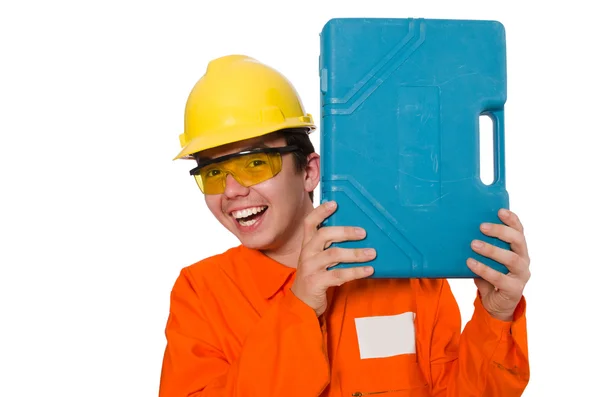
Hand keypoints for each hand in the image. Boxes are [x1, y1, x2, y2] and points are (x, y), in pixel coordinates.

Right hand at [291, 201, 375, 316]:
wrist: (302, 303)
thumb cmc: (315, 276)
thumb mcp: (318, 258)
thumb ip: (329, 246)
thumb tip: (356, 234)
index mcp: (307, 244)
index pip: (309, 223)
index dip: (320, 212)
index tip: (335, 203)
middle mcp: (306, 253)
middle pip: (324, 235)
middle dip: (345, 232)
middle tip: (364, 233)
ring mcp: (310, 267)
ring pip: (334, 255)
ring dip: (355, 253)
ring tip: (372, 253)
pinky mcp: (316, 282)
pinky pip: (339, 274)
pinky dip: (356, 272)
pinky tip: (369, 270)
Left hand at [466, 208, 530, 321]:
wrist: (496, 304)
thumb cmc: (491, 276)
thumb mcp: (487, 259)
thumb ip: (481, 246)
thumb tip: (457, 230)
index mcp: (518, 249)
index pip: (519, 231)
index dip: (512, 220)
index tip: (500, 211)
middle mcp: (523, 260)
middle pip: (518, 241)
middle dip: (500, 231)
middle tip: (481, 227)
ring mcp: (521, 275)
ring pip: (511, 259)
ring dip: (491, 250)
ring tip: (474, 244)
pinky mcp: (514, 289)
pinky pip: (499, 278)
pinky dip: (484, 269)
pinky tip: (471, 263)